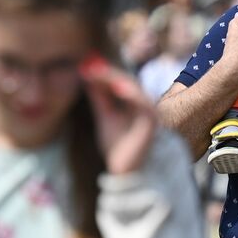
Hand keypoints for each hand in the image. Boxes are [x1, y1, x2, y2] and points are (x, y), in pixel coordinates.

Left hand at [81, 57, 157, 175]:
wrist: (123, 170)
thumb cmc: (116, 145)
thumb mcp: (104, 117)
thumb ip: (99, 98)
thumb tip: (88, 77)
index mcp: (134, 103)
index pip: (119, 81)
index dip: (103, 73)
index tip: (85, 67)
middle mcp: (144, 104)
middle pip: (126, 81)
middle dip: (107, 73)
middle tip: (89, 67)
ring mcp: (150, 112)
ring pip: (133, 88)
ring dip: (115, 79)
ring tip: (97, 73)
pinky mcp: (152, 121)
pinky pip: (142, 102)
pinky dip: (130, 93)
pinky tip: (115, 87)